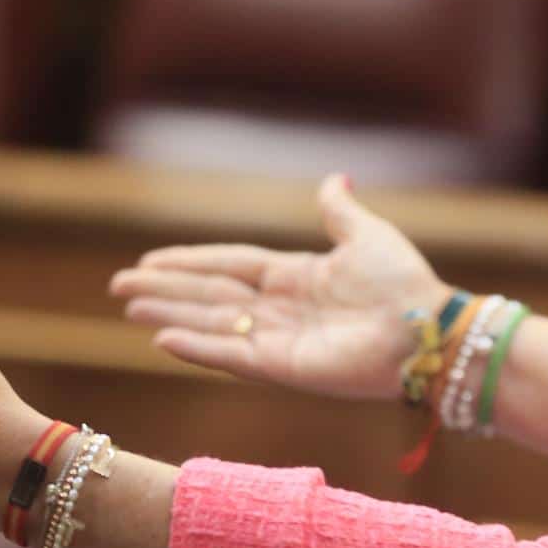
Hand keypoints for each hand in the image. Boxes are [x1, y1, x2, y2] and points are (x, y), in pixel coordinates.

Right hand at [110, 174, 452, 400]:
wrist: (429, 329)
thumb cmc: (405, 284)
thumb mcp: (367, 236)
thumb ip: (340, 212)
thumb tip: (334, 179)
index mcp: (296, 277)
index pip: (229, 266)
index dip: (189, 263)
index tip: (149, 261)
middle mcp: (280, 309)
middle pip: (209, 295)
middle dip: (164, 289)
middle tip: (118, 287)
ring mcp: (279, 340)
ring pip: (211, 324)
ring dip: (169, 313)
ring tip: (129, 307)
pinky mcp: (284, 368)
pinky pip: (232, 355)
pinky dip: (198, 347)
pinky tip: (162, 338)